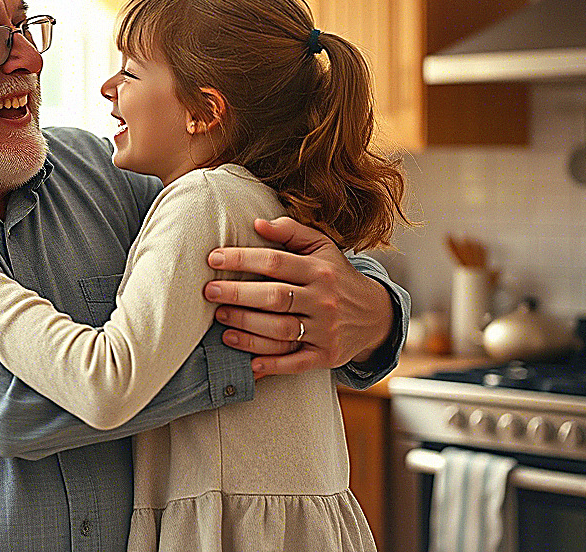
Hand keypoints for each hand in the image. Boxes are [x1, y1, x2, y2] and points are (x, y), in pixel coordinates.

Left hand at [204, 216, 393, 377]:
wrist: (375, 315)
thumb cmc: (336, 276)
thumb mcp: (322, 247)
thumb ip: (291, 231)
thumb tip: (257, 222)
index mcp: (319, 270)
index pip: (275, 261)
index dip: (242, 258)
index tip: (214, 258)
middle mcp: (323, 299)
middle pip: (274, 297)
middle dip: (237, 294)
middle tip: (210, 292)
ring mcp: (325, 330)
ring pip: (280, 330)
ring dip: (246, 328)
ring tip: (221, 321)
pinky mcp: (326, 356)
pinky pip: (295, 362)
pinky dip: (271, 364)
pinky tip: (247, 362)